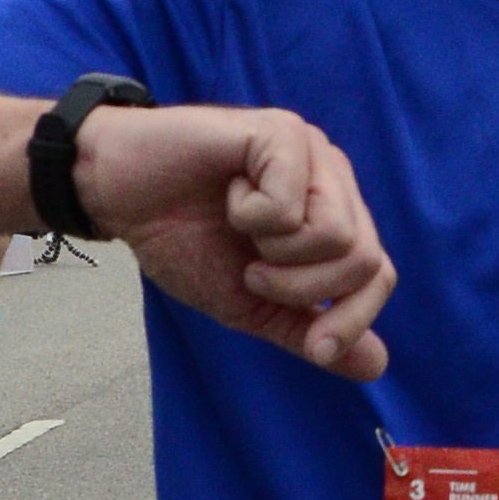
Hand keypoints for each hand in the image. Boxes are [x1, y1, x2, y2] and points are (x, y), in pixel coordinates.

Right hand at [73, 96, 394, 376]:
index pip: (378, 274)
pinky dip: (249, 218)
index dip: (352, 320)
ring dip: (276, 255)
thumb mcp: (249, 303)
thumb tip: (377, 367)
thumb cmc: (181, 237)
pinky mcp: (280, 132)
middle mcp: (333, 177)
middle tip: (252, 273)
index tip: (314, 347)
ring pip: (337, 235)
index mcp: (333, 212)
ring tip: (239, 232)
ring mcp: (310, 150)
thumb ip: (307, 328)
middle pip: (364, 260)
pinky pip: (290, 208)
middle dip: (300, 289)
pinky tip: (228, 195)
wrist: (120, 194)